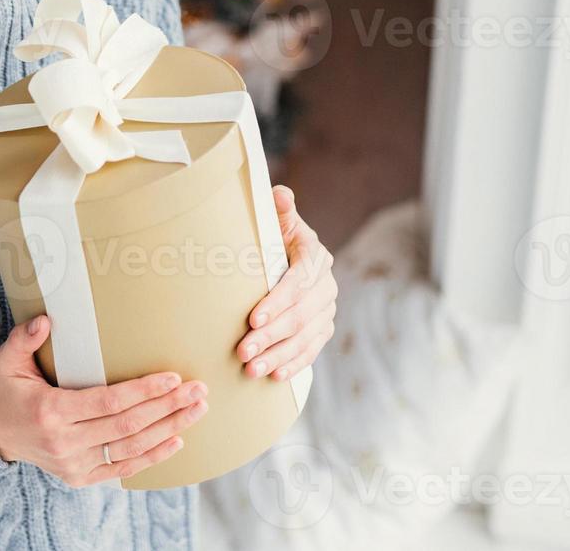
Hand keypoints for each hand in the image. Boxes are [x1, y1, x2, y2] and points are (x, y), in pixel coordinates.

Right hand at [0, 315, 208, 486]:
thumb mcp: (8, 361)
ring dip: (169, 429)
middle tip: (198, 391)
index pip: (109, 401)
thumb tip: (46, 320)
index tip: (173, 378)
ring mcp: (74, 464)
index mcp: (51, 412)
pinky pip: (123, 469)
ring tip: (196, 410)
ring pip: (131, 448)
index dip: (144, 391)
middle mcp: (65, 442)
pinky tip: (177, 439)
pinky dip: (152, 457)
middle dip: (167, 407)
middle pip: (128, 425)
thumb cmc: (7, 390)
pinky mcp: (80, 477)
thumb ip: (24, 339)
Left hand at [236, 186, 337, 381]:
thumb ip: (279, 208)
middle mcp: (326, 284)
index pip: (298, 281)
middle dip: (271, 335)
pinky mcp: (323, 327)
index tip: (252, 319)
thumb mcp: (277, 219)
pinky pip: (312, 349)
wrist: (289, 253)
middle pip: (300, 314)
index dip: (277, 301)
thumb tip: (279, 194)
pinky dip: (294, 363)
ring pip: (305, 336)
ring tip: (252, 369)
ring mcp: (327, 309)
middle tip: (243, 351)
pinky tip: (275, 376)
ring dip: (279, 355)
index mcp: (314, 255)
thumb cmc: (274, 234)